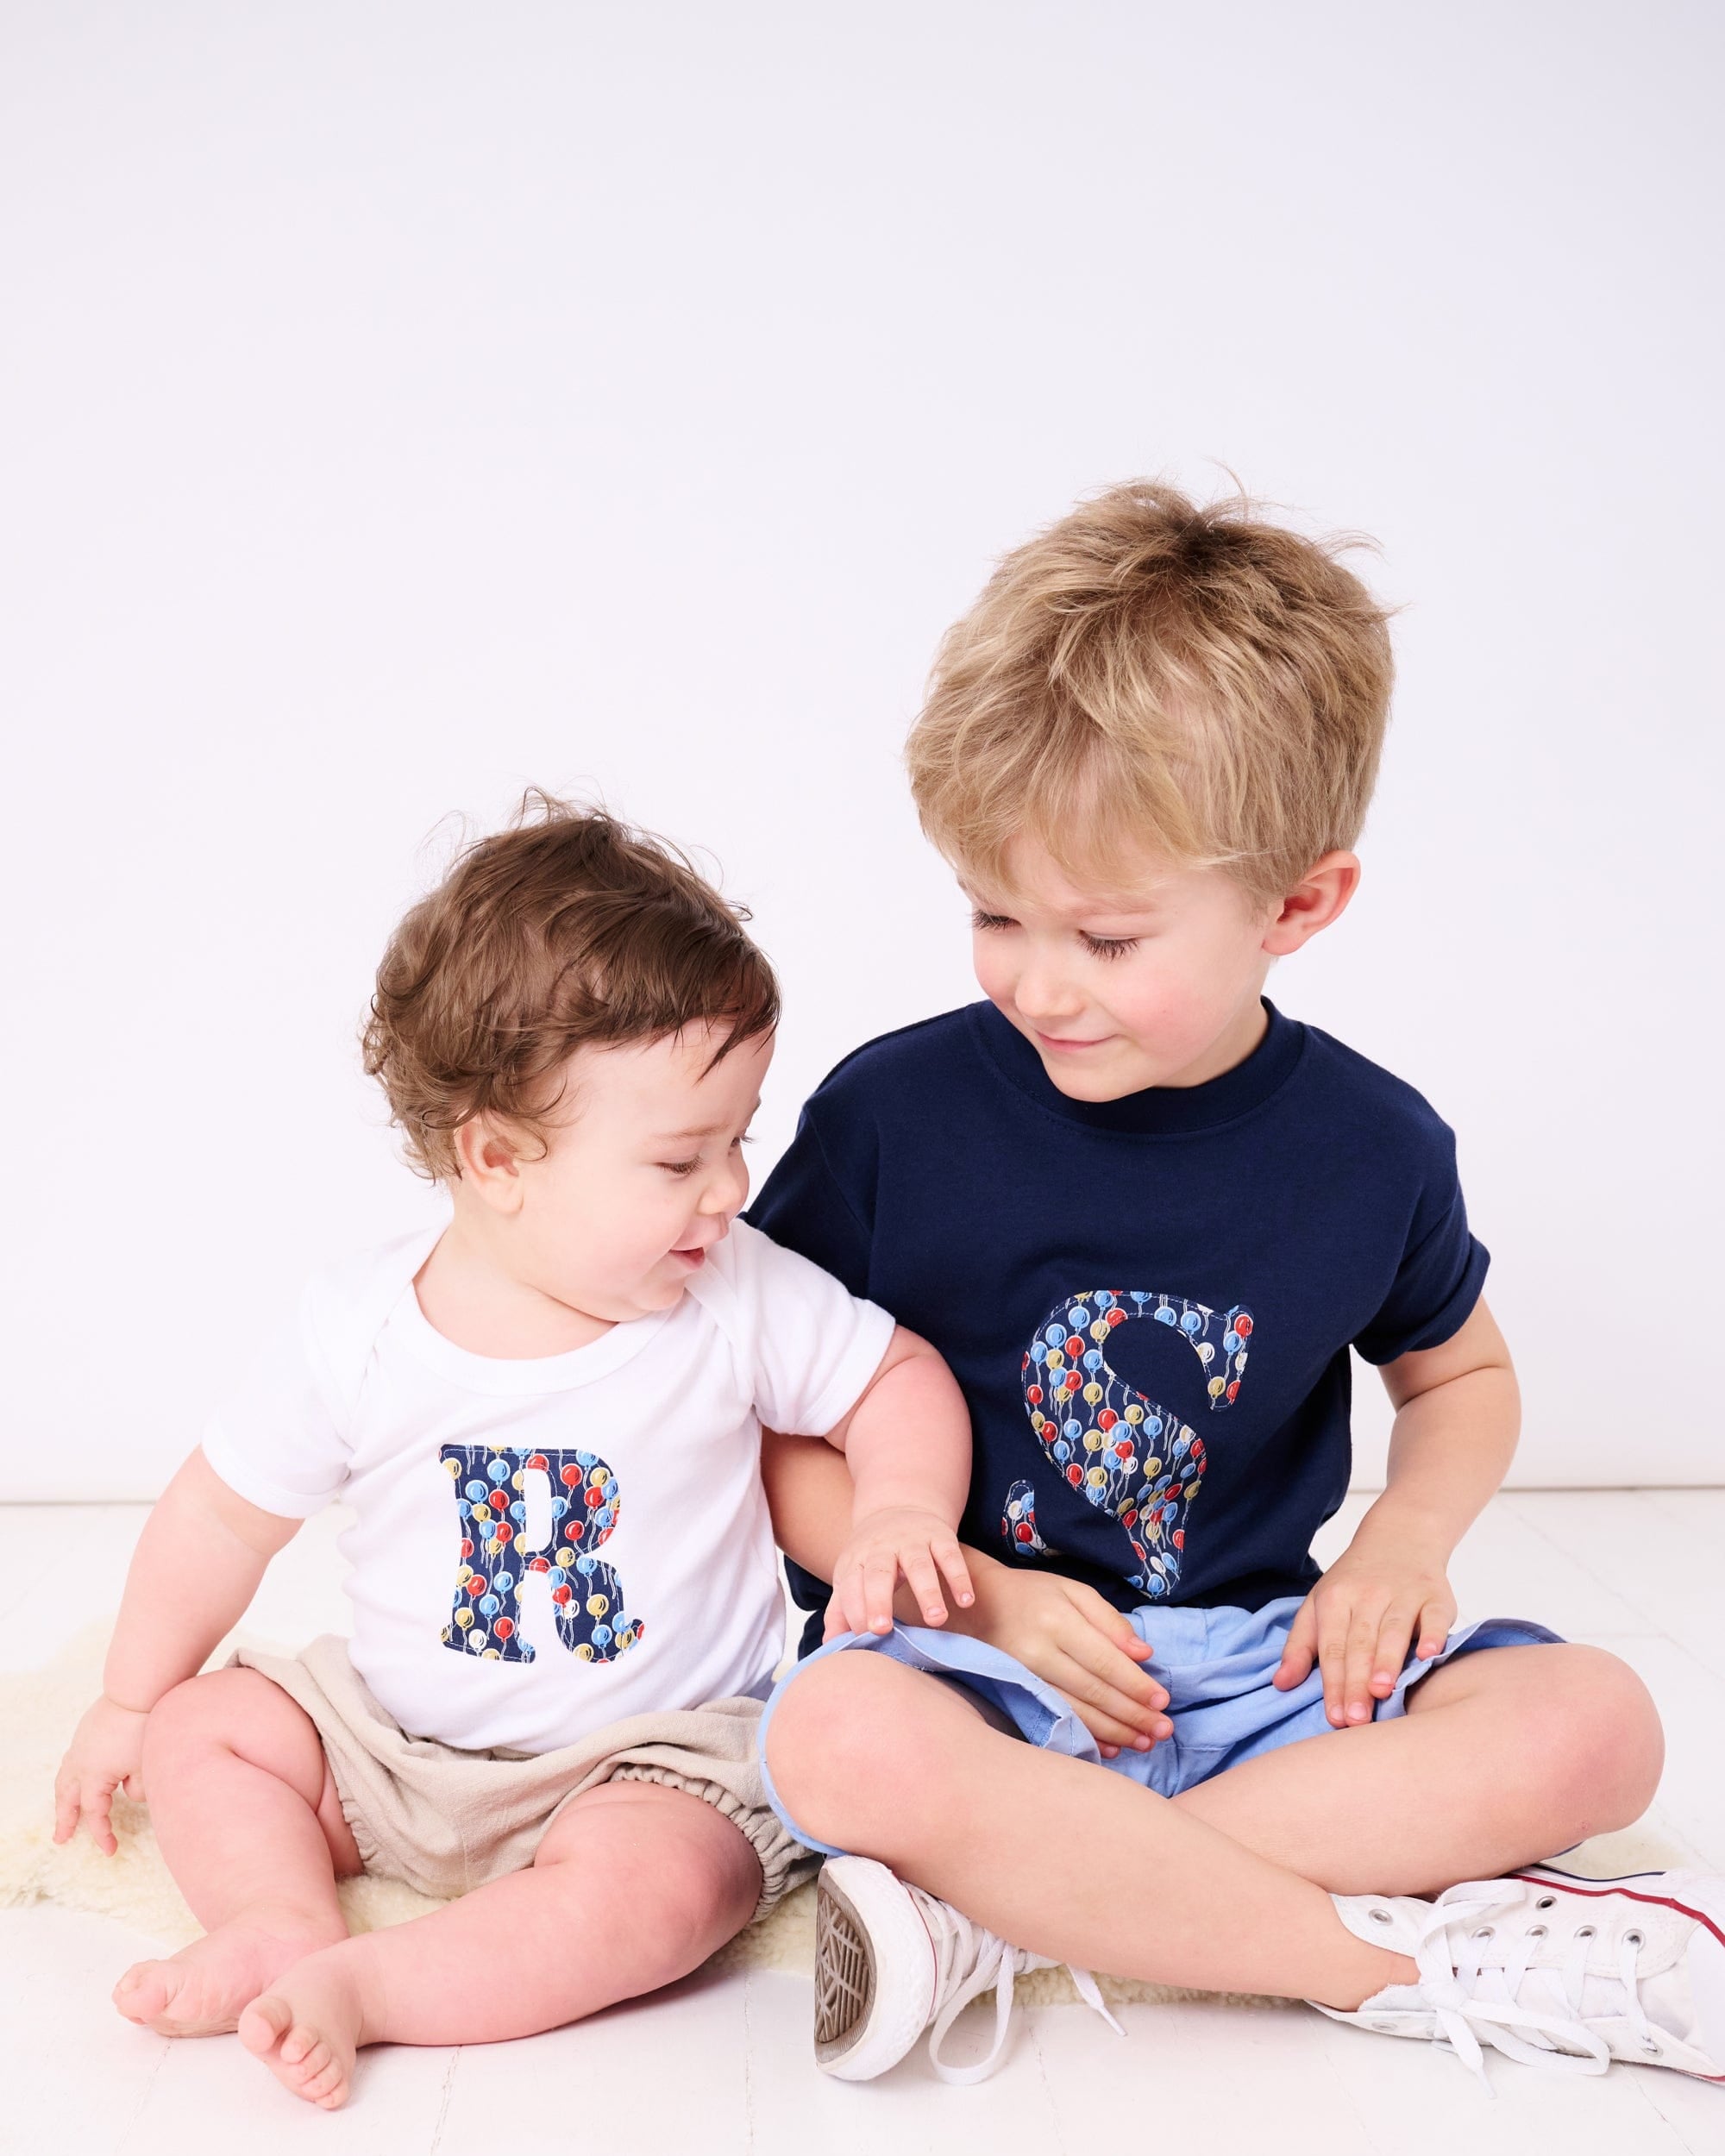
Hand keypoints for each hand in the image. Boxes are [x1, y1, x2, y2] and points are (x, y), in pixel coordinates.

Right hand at [53, 1695, 149, 1855]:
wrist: (139, 1690)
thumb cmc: (145, 1728)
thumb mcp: (146, 1766)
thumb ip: (138, 1789)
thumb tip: (130, 1793)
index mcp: (94, 1776)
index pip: (95, 1813)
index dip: (102, 1834)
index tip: (110, 1850)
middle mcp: (81, 1763)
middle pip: (67, 1799)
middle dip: (66, 1820)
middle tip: (62, 1838)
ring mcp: (80, 1745)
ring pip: (64, 1779)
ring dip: (63, 1798)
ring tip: (64, 1811)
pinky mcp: (86, 1731)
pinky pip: (71, 1760)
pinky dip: (70, 1775)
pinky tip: (78, 1777)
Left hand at [826, 1506, 975, 1639]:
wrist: (898, 1506)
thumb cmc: (872, 1555)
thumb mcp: (851, 1575)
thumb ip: (840, 1610)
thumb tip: (829, 1645)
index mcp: (857, 1560)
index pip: (851, 1587)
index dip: (855, 1612)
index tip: (863, 1638)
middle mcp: (882, 1548)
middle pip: (878, 1574)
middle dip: (878, 1601)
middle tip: (883, 1630)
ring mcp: (912, 1540)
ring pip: (919, 1565)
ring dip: (927, 1592)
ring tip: (936, 1620)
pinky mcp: (940, 1536)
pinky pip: (950, 1555)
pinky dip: (959, 1578)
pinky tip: (965, 1601)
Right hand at [946, 1556, 1173, 1755]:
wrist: (975, 1606)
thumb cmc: (1032, 1594)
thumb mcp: (1072, 1590)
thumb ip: (1109, 1620)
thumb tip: (1143, 1653)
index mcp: (1057, 1620)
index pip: (1104, 1660)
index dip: (1135, 1684)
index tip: (1163, 1701)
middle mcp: (1038, 1652)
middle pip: (1094, 1691)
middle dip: (1133, 1714)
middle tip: (1163, 1731)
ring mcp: (1024, 1678)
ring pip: (1077, 1712)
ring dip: (1115, 1731)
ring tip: (1145, 1743)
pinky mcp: (1016, 1695)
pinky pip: (1057, 1720)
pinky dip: (1087, 1736)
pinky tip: (1110, 1747)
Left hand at [1273, 1520, 1456, 1726]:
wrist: (1400, 1537)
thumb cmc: (1354, 1582)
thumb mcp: (1319, 1604)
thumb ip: (1300, 1644)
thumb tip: (1281, 1683)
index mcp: (1335, 1599)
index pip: (1331, 1647)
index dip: (1333, 1683)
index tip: (1335, 1718)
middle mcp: (1367, 1595)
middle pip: (1360, 1644)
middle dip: (1357, 1682)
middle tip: (1356, 1720)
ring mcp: (1403, 1593)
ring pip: (1394, 1631)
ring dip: (1388, 1661)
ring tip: (1382, 1692)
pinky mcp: (1435, 1595)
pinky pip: (1434, 1617)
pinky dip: (1433, 1635)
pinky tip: (1430, 1656)